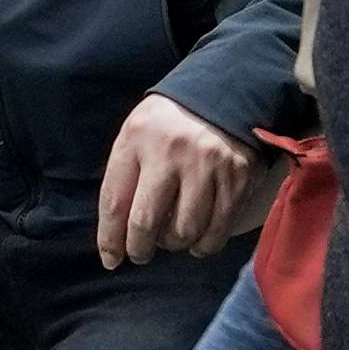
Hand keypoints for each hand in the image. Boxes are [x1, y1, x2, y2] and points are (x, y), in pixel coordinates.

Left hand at [100, 96, 259, 267]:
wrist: (227, 91)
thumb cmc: (172, 121)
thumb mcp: (137, 132)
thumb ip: (125, 176)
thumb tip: (118, 234)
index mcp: (139, 138)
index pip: (115, 201)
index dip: (110, 239)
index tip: (111, 258)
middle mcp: (172, 151)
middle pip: (146, 223)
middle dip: (139, 249)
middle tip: (141, 254)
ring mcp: (208, 166)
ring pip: (184, 232)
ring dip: (174, 245)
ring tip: (172, 237)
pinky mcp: (238, 178)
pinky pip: (217, 231)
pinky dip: (204, 244)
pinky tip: (198, 238)